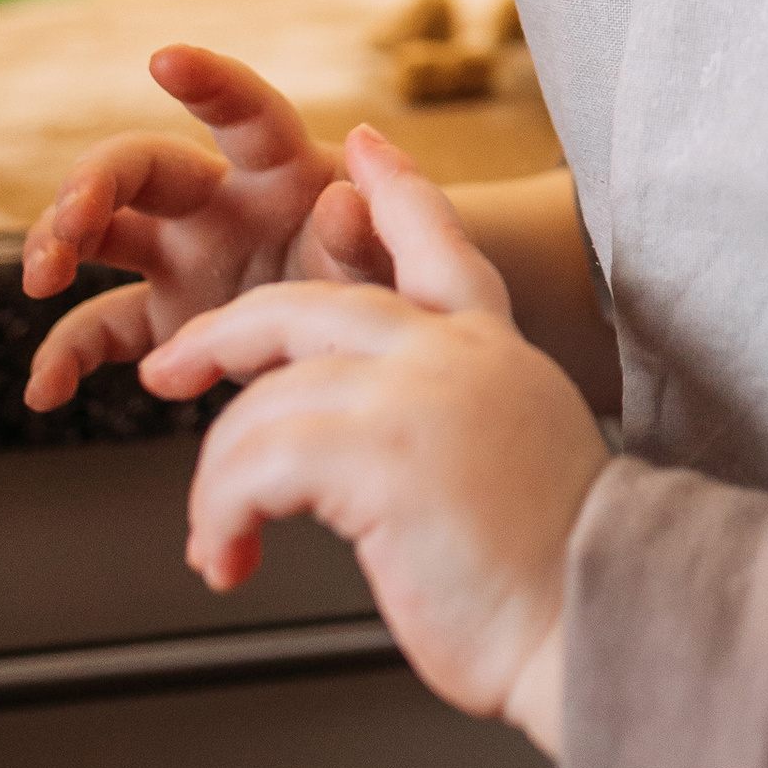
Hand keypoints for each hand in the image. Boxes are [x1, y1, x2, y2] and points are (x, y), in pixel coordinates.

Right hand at [22, 43, 387, 413]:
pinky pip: (104, 329)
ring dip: (57, 244)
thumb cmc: (399, 277)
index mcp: (286, 168)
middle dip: (96, 181)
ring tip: (40, 281)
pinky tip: (45, 392)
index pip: (246, 112)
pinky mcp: (170, 318)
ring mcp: (187, 256)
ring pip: (104, 234)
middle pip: (144, 167)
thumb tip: (341, 202)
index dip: (211, 82)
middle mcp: (223, 200)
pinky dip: (67, 356)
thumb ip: (372, 239)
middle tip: (71, 221)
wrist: (384, 337)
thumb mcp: (402, 262)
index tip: (165, 59)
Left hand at [140, 126, 606, 751]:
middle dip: (222, 335)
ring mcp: (414, 396)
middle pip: (305, 308)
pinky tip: (230, 557)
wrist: (597, 616)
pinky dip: (220, 517)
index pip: (439, 246)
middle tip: (170, 366)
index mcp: (492, 352)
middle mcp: (453, 356)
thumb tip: (375, 449)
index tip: (360, 151)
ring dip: (217, 480)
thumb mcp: (515, 457)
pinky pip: (252, 466)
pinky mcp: (375, 454)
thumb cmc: (556, 575)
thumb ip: (452, 419)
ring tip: (218, 539)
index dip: (396, 193)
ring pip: (261, 402)